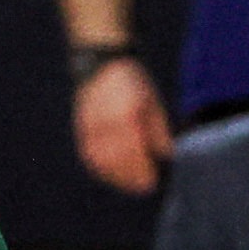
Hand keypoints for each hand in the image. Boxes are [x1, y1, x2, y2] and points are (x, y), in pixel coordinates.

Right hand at [75, 56, 175, 193]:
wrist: (101, 63)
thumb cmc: (133, 82)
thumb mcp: (152, 101)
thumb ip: (158, 129)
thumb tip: (166, 154)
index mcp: (127, 112)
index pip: (134, 149)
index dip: (142, 169)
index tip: (152, 182)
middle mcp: (107, 120)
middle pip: (117, 158)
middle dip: (131, 177)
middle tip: (144, 187)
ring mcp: (92, 125)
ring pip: (101, 159)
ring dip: (116, 176)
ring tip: (130, 183)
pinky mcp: (82, 128)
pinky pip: (90, 154)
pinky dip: (101, 167)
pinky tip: (112, 174)